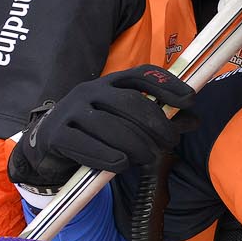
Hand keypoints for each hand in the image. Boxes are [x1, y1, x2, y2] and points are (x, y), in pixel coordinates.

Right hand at [7, 65, 195, 187]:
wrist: (48, 147)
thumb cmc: (97, 132)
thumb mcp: (126, 122)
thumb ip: (159, 120)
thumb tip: (194, 120)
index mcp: (110, 83)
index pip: (142, 75)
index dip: (168, 85)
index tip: (190, 100)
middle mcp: (90, 91)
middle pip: (130, 102)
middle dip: (156, 123)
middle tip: (170, 142)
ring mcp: (70, 110)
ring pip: (110, 125)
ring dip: (135, 143)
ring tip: (149, 157)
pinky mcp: (56, 134)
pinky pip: (84, 145)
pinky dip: (107, 156)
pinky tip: (121, 164)